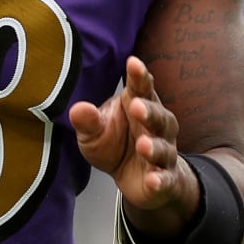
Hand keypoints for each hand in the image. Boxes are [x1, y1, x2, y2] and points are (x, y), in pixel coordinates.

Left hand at [70, 56, 196, 235]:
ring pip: (164, 148)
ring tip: (143, 145)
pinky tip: (154, 180)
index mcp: (139, 105)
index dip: (139, 75)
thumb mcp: (94, 133)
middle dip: (149, 111)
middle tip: (137, 107)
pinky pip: (166, 179)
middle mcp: (157, 126)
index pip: (141, 87)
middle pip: (158, 116)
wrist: (134, 178)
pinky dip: (161, 180)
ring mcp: (164, 153)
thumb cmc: (115, 145)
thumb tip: (77, 109)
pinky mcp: (165, 179)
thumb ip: (88, 121)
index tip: (133, 63)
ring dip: (155, 146)